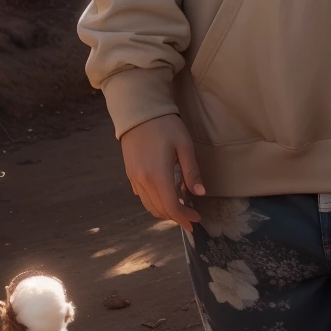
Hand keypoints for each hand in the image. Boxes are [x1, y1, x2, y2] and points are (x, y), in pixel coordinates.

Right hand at [120, 114, 205, 229]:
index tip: (196, 220)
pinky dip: (154, 202)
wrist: (138, 111)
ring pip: (149, 206)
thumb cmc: (165, 126)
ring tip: (179, 206)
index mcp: (158, 176)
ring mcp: (134, 178)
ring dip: (165, 211)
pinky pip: (141, 196)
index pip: (172, 207)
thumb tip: (200, 193)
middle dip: (176, 216)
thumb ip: (192, 171)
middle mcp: (143, 181)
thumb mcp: (184, 145)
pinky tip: (164, 194)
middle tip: (191, 214)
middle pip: (160, 210)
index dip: (185, 217)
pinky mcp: (129, 173)